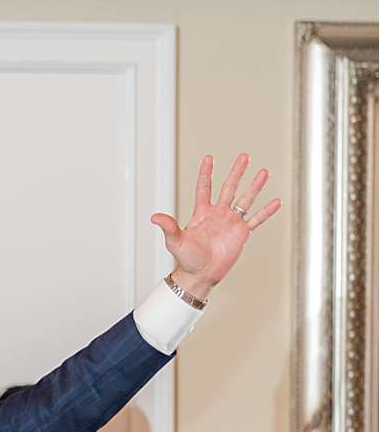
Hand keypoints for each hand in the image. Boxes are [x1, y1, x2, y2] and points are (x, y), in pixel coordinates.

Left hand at [149, 155, 280, 301]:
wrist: (200, 276)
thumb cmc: (186, 259)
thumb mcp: (175, 242)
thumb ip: (168, 227)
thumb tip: (154, 217)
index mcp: (202, 213)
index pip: (204, 188)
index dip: (206, 173)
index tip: (209, 157)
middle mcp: (218, 214)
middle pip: (229, 187)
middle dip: (237, 172)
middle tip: (245, 156)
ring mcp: (231, 223)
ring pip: (246, 200)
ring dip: (255, 186)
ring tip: (264, 172)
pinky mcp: (241, 234)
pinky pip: (256, 220)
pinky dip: (266, 212)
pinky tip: (276, 201)